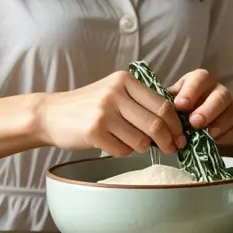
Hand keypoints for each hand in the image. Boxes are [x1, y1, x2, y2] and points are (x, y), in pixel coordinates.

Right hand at [37, 71, 187, 156]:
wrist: (51, 114)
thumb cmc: (88, 106)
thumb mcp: (114, 92)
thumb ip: (140, 102)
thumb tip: (174, 124)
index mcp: (124, 80)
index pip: (163, 104)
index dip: (176, 124)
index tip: (180, 136)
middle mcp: (115, 93)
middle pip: (156, 123)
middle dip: (169, 140)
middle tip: (172, 149)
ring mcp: (104, 112)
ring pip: (141, 140)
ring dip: (142, 147)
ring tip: (132, 143)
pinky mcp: (93, 132)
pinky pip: (122, 150)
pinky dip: (123, 151)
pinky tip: (112, 144)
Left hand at [168, 69, 232, 145]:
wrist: (203, 128)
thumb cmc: (184, 112)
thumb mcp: (174, 106)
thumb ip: (169, 106)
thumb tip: (155, 112)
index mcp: (199, 81)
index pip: (199, 78)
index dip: (190, 91)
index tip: (179, 105)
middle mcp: (216, 89)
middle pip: (218, 94)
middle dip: (206, 109)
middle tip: (194, 122)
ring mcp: (229, 105)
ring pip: (228, 110)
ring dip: (216, 122)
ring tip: (205, 133)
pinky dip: (223, 134)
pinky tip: (213, 139)